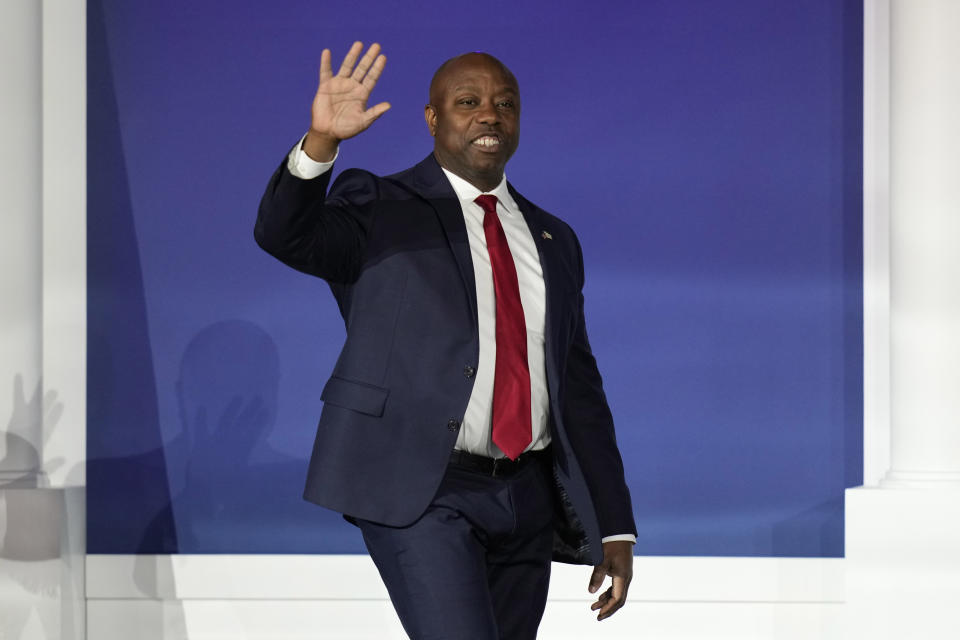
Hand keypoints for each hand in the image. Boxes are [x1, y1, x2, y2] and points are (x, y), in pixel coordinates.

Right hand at [304, 41, 390, 160]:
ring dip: (352, 55)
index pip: (372, 78)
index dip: (377, 68)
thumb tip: (388, 105)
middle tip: (376, 46)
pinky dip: (326, 62)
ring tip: (359, 44)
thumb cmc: (346, 129)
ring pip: (347, 66)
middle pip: (362, 69)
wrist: (328, 132)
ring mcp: (339, 85)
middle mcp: (352, 87)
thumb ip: (374, 113)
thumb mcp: (363, 122)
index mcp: (362, 94)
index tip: (383, 57)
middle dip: (368, 58)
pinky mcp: (325, 86)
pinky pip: (325, 72)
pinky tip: (327, 52)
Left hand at [588, 540, 633, 620]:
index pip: (617, 599)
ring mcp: (624, 576)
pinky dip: (608, 594)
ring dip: (606, 601)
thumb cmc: (611, 545)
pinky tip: (599, 596)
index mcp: (623, 577)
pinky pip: (616, 587)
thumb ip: (597, 576)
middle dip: (608, 609)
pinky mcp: (621, 572)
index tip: (598, 615)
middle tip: (597, 616)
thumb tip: (590, 592)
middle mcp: (626, 579)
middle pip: (619, 599)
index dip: (608, 608)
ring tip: (593, 607)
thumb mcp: (602, 560)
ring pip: (617, 594)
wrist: (620, 533)